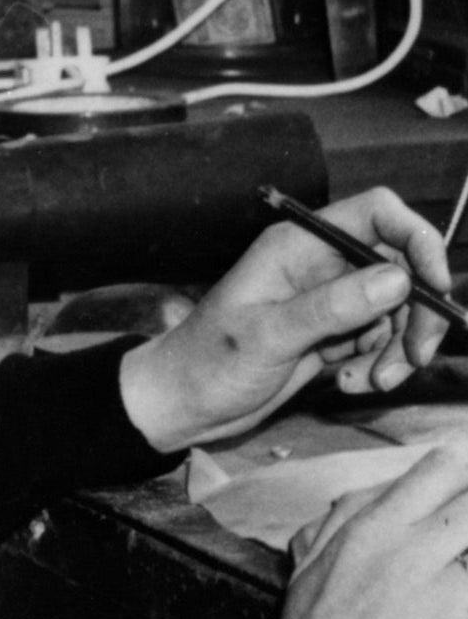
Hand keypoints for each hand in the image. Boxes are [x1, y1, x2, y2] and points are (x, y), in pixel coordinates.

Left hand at [120, 186, 451, 450]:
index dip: (418, 242)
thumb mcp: (268, 336)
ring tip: (367, 383)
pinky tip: (348, 384)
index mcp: (298, 245)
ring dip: (395, 349)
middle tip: (413, 358)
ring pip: (397, 310)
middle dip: (416, 313)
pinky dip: (378, 364)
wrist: (183, 404)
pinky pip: (380, 341)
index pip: (378, 214)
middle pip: (401, 267)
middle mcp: (319, 265)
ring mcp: (328, 300)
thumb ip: (331, 308)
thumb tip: (398, 279)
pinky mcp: (332, 334)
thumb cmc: (208, 363)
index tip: (435, 289)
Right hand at [179, 443, 467, 618]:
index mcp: (365, 531)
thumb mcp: (305, 573)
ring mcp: (432, 601)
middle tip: (457, 563)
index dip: (463, 477)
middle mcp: (402, 554)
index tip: (464, 493)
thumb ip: (341, 524)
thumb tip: (379, 491)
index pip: (440, 471)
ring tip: (452, 599)